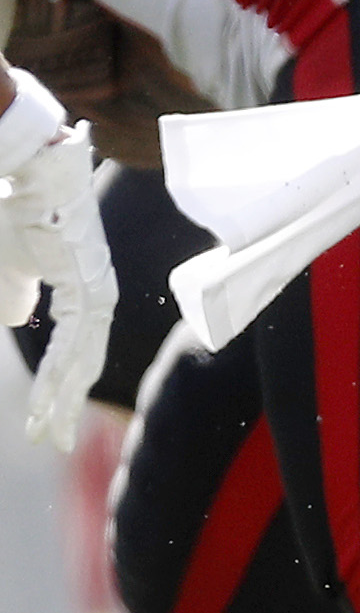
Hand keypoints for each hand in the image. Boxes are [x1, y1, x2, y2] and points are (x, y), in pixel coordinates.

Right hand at [0, 74, 115, 450]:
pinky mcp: (88, 289)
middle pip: (85, 362)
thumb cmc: (13, 209)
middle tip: (54, 442)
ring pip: (81, 362)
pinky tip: (45, 407)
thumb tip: (18, 318)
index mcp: (83, 287)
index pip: (77, 348)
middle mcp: (98, 293)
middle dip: (67, 405)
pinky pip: (73, 346)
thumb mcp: (7, 264)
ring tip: (46, 434)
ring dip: (60, 402)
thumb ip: (14, 293)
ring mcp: (97, 291)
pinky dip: (56, 380)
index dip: (61, 384)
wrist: (27, 170)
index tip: (47, 417)